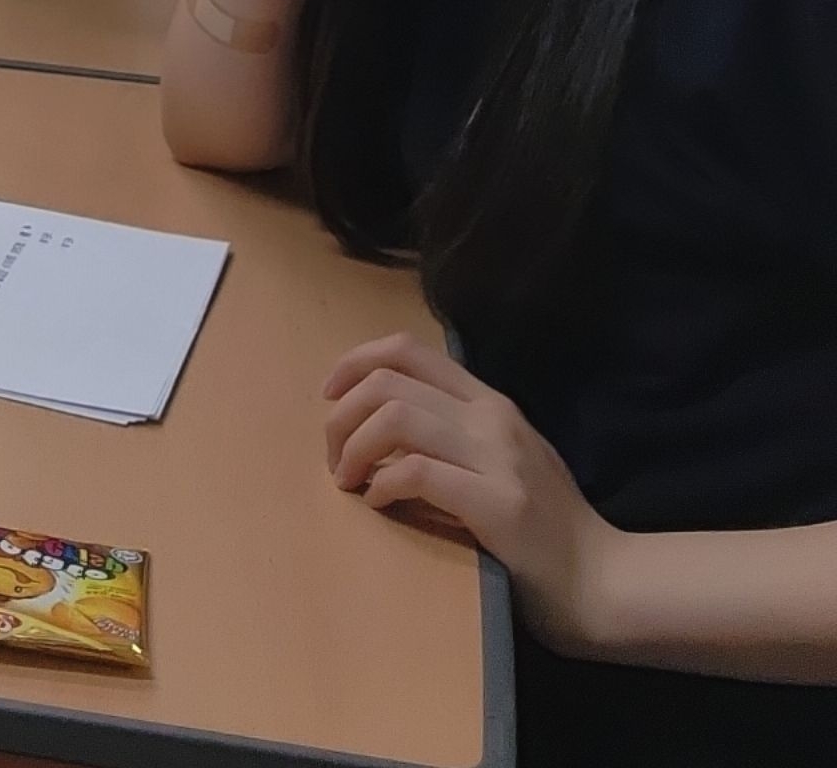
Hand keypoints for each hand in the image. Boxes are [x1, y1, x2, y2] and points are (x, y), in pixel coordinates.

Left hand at [325, 333, 615, 650]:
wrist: (605, 584)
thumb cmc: (547, 527)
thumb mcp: (503, 457)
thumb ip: (455, 429)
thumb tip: (378, 418)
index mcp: (489, 402)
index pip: (407, 350)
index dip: (355, 362)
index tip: (329, 395)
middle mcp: (492, 418)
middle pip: (388, 382)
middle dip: (341, 415)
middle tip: (333, 457)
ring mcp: (499, 459)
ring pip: (395, 417)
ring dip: (352, 447)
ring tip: (347, 480)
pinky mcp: (499, 504)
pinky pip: (417, 471)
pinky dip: (382, 483)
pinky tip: (378, 503)